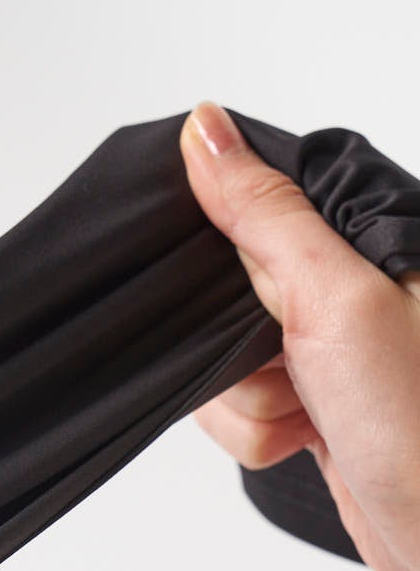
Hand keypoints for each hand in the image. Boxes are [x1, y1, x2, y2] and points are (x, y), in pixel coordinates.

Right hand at [180, 100, 419, 570]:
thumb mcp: (336, 300)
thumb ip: (265, 215)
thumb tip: (206, 129)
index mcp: (365, 237)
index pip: (249, 209)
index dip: (220, 256)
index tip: (244, 300)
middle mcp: (343, 289)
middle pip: (222, 295)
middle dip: (237, 350)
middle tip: (294, 367)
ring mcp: (324, 350)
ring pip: (221, 360)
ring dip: (249, 403)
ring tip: (310, 415)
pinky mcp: (311, 403)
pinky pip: (238, 408)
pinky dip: (257, 435)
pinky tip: (306, 440)